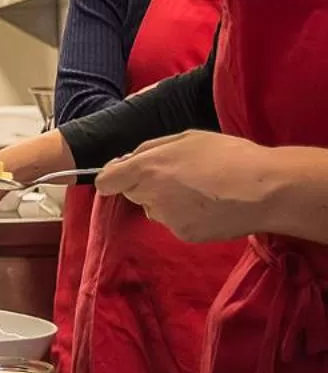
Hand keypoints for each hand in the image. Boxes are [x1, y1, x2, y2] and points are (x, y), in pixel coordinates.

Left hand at [95, 131, 285, 242]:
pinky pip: (176, 223)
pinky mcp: (184, 234)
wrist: (266, 190)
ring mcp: (167, 218)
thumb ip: (151, 149)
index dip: (112, 177)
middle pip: (133, 193)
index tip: (123, 174)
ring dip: (167, 201)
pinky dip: (187, 216)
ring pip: (155, 209)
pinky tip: (210, 206)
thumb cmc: (229, 156)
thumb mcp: (187, 138)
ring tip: (201, 190)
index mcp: (147, 168)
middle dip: (146, 186)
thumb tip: (128, 159)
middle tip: (178, 176)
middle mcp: (151, 196)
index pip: (107, 181)